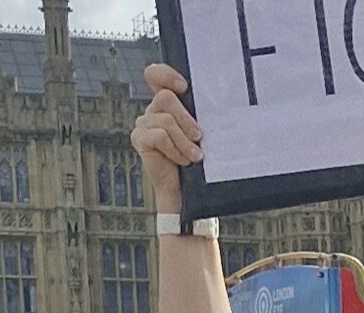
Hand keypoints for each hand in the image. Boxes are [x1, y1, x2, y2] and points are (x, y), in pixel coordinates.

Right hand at [131, 64, 202, 215]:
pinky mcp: (139, 139)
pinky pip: (159, 136)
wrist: (186, 187)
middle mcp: (153, 110)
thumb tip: (224, 99)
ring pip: (165, 120)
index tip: (183, 87)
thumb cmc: (198, 158)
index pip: (155, 75)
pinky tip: (181, 160)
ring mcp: (144, 124)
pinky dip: (174, 150)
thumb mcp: (202, 132)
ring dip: (184, 140)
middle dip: (187, 119)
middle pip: (165, 98)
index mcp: (168, 103)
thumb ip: (201, 114)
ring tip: (194, 155)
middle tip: (199, 137)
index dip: (165, 74)